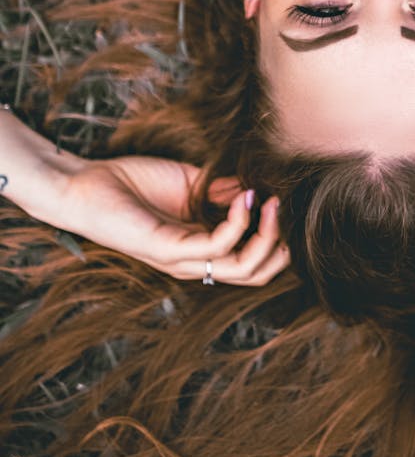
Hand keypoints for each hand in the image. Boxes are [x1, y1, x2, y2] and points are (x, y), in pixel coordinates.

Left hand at [57, 156, 290, 284]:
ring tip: (273, 205)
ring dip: (267, 237)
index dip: (276, 240)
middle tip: (287, 211)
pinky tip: (244, 200)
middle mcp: (193, 260)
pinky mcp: (166, 249)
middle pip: (254, 275)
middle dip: (281, 249)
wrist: (85, 185)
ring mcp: (180, 258)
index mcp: (199, 246)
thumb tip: (255, 187)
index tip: (284, 203)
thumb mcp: (189, 181)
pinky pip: (216, 246)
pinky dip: (238, 223)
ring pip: (242, 269)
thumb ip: (221, 188)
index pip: (250, 262)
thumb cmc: (131, 183)